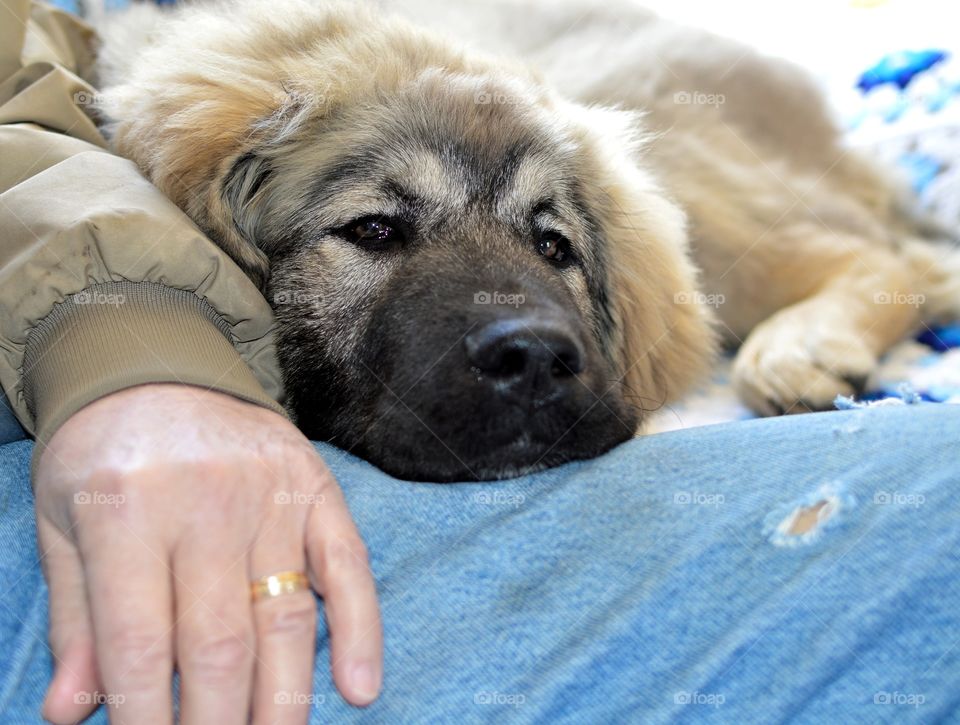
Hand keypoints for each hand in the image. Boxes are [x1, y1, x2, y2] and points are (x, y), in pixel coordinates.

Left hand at [34, 383, 381, 723]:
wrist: (162, 364)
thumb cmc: (103, 450)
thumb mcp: (62, 523)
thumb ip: (74, 617)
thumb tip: (74, 712)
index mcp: (126, 507)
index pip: (138, 640)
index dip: (144, 716)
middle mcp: (204, 502)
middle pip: (218, 643)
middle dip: (216, 722)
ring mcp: (270, 495)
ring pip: (285, 617)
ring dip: (283, 700)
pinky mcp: (316, 488)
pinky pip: (348, 566)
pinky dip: (360, 630)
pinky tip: (358, 689)